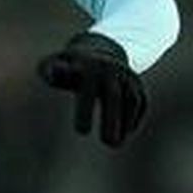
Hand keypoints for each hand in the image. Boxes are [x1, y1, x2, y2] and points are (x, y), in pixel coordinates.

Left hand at [37, 32, 146, 147]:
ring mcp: (127, 75)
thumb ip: (50, 70)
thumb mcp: (54, 64)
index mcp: (89, 65)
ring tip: (115, 144)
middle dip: (112, 120)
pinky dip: (134, 118)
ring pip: (132, 100)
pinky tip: (125, 134)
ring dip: (126, 122)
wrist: (97, 48)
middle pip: (114, 96)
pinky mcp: (137, 83)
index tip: (81, 132)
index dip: (86, 110)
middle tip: (108, 143)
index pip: (88, 89)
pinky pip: (141, 102)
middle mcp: (111, 68)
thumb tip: (55, 72)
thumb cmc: (68, 65)